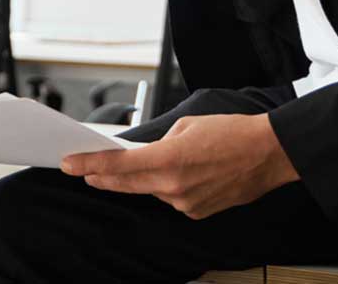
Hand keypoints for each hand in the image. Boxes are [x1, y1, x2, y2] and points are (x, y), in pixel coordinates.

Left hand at [59, 114, 297, 219]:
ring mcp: (186, 203)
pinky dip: (167, 185)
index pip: (118, 165)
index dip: (90, 164)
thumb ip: (159, 142)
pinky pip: (171, 197)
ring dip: (142, 178)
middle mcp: (174, 187)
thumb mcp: (186, 125)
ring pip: (151, 190)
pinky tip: (180, 172)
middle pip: (126, 183)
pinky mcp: (197, 212)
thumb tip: (144, 153)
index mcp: (168, 160)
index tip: (69, 163)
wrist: (268, 154)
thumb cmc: (231, 133)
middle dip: (102, 176)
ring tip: (144, 162)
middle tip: (82, 169)